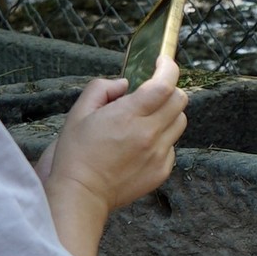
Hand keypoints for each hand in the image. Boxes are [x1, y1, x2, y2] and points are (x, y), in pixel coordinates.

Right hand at [46, 58, 187, 215]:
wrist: (81, 194)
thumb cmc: (76, 153)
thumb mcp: (79, 113)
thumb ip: (102, 89)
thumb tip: (125, 84)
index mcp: (128, 116)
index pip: (164, 84)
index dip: (168, 67)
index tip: (161, 61)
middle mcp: (149, 134)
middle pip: (179, 100)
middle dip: (168, 89)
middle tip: (151, 92)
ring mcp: (158, 154)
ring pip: (180, 122)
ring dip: (167, 114)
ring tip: (145, 120)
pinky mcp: (162, 171)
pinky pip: (172, 145)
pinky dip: (162, 139)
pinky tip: (141, 145)